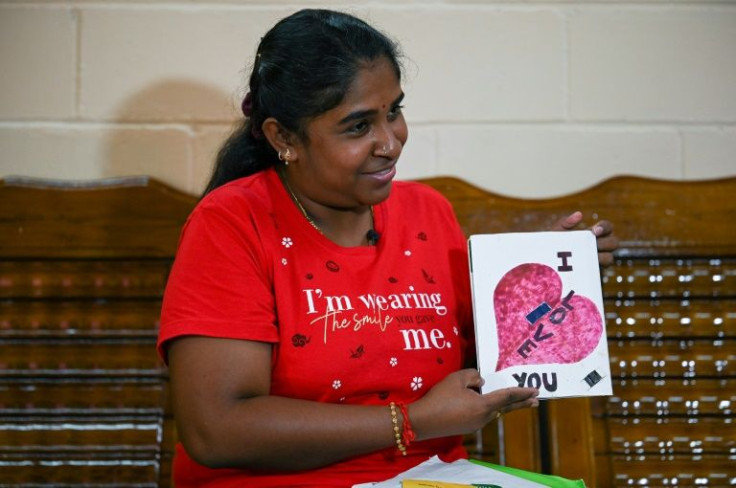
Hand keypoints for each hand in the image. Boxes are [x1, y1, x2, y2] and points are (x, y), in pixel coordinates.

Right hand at [409, 369, 538, 440]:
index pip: (507, 397)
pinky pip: (482, 415)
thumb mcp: (456, 379)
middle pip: (505, 408)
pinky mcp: (467, 427)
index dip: (521, 392)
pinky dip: (487, 408)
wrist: (423, 421)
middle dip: (521, 404)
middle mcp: (484, 418)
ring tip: (511, 399)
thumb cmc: (440, 397)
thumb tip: (482, 382)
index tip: (535, 391)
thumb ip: (473, 376)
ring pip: (492, 412)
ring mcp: (476, 425)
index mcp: (483, 405)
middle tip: (536, 401)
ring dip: (502, 405)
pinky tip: (480, 402)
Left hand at [551, 211, 618, 266]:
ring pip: (610, 258)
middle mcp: (600, 245)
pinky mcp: (593, 271)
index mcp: (595, 233)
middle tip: (594, 244)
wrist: (546, 261)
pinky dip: (594, 268)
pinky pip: (601, 271)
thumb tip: (579, 214)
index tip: (595, 230)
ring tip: (588, 256)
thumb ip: (566, 222)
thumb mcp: (557, 231)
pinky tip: (584, 267)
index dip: (605, 227)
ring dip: (602, 257)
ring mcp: (598, 259)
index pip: (608, 227)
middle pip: (614, 242)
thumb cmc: (555, 242)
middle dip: (606, 243)